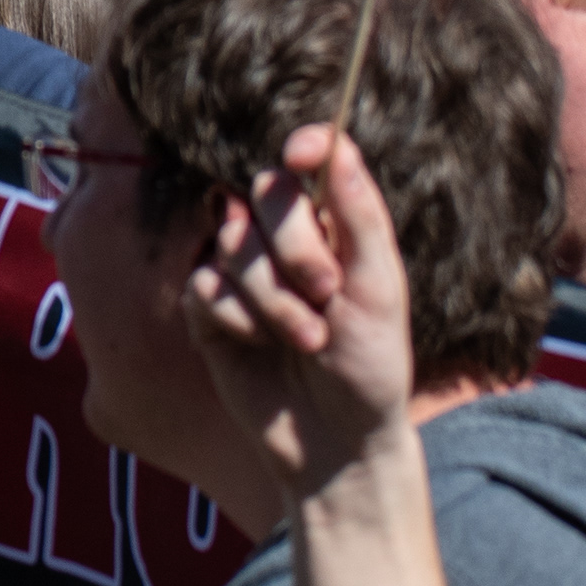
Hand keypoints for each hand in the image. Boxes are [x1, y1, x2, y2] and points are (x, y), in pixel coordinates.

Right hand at [184, 125, 417, 506]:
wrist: (335, 442)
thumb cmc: (371, 368)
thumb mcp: (380, 294)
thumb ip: (361, 219)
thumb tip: (338, 144)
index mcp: (335, 229)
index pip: (312, 165)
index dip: (306, 148)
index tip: (302, 153)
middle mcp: (285, 243)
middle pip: (267, 194)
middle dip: (296, 245)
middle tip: (326, 292)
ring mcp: (243, 273)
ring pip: (233, 243)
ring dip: (272, 298)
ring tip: (306, 340)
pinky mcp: (209, 308)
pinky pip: (205, 285)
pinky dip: (235, 318)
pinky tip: (256, 345)